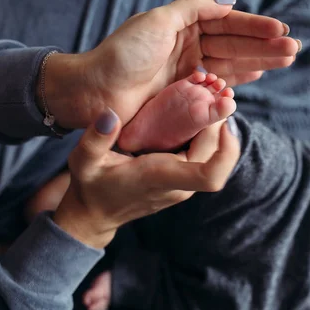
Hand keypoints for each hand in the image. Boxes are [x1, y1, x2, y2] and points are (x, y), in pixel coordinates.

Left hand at [44, 0, 298, 128]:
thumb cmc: (123, 54)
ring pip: (230, 65)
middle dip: (264, 46)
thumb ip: (193, 8)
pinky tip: (257, 76)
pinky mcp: (184, 96)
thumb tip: (228, 3)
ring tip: (286, 61)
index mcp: (182, 27)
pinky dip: (238, 81)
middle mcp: (188, 47)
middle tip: (293, 50)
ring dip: (259, 63)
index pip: (226, 25)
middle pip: (234, 45)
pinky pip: (217, 86)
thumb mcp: (157, 20)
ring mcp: (187, 72)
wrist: (95, 92)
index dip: (254, 28)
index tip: (281, 30)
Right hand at [53, 109, 239, 248]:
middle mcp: (179, 185)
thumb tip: (110, 115)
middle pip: (217, 158)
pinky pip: (204, 158)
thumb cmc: (90, 187)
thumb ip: (95, 139)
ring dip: (215, 130)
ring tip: (206, 100)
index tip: (223, 123)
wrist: (95, 214)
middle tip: (213, 95)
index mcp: (161, 178)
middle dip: (220, 126)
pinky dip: (206, 136)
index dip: (226, 152)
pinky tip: (195, 115)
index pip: (209, 176)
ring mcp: (183, 185)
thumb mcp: (84, 161)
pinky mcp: (182, 180)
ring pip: (213, 157)